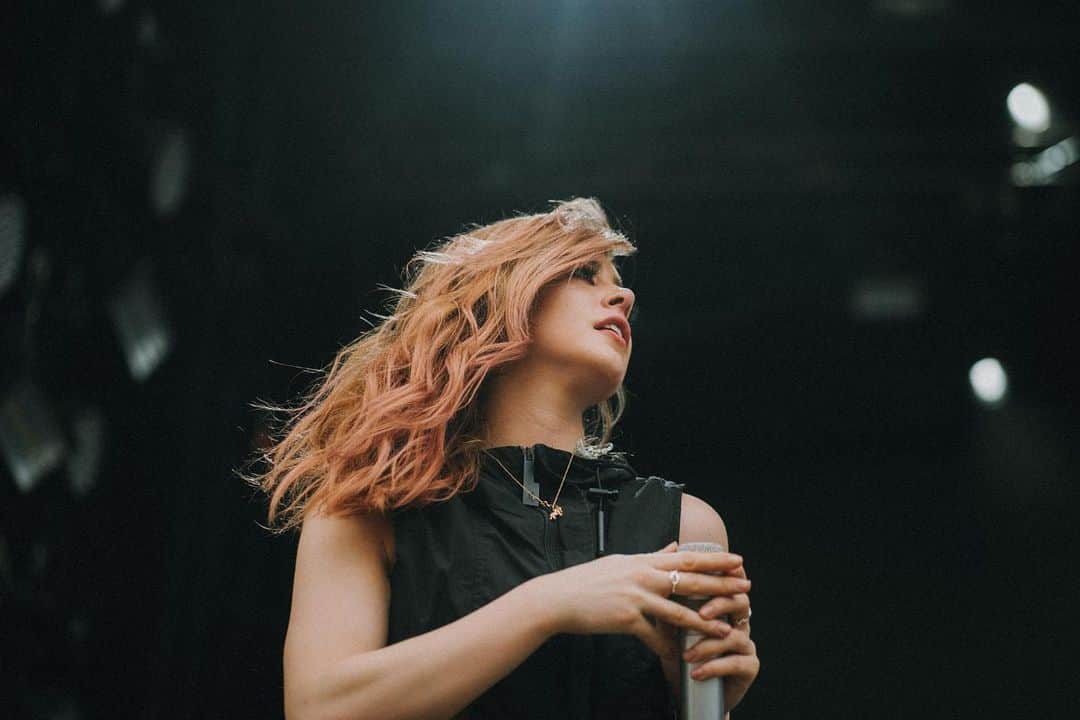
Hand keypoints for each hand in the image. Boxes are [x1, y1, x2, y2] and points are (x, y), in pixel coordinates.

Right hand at [531, 541, 749, 662]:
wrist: (558, 598)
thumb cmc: (588, 581)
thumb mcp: (622, 561)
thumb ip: (651, 556)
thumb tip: (674, 546)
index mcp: (643, 561)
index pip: (687, 558)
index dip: (714, 560)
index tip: (737, 561)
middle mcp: (643, 575)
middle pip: (690, 579)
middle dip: (721, 585)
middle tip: (745, 588)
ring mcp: (635, 597)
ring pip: (679, 610)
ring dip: (706, 621)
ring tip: (727, 628)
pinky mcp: (626, 619)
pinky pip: (654, 636)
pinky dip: (669, 648)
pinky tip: (682, 657)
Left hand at [680, 560, 758, 711]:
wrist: (688, 690)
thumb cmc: (681, 653)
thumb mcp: (671, 628)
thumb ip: (669, 604)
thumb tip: (657, 577)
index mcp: (724, 607)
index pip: (729, 584)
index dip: (727, 574)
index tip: (715, 567)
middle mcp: (739, 623)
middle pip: (740, 603)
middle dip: (721, 605)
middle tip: (702, 614)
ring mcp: (746, 644)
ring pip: (736, 636)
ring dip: (709, 645)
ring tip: (687, 655)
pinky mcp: (749, 667)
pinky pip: (737, 663)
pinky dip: (714, 667)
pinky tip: (697, 672)